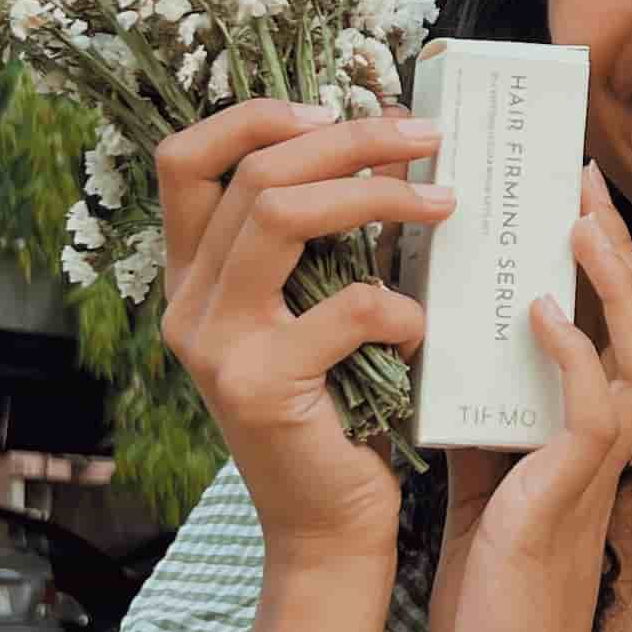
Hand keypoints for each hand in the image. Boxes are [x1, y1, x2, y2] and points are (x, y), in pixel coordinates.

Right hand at [156, 98, 456, 567]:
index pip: (186, 157)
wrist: (331, 525)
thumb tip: (390, 142)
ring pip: (283, 217)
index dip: (256, 115)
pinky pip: (346, 307)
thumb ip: (325, 241)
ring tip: (446, 203)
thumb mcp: (317, 309)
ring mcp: (215, 346)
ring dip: (378, 197)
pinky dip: (401, 305)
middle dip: (352, 141)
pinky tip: (424, 328)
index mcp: (195, 274)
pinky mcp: (260, 388)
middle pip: (255, 174)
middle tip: (428, 139)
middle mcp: (188, 304)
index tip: (335, 107)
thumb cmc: (341, 405)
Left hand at [428, 162, 631, 631]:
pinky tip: (536, 311)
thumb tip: (457, 347)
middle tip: (580, 181)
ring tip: (576, 223)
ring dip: (609, 286)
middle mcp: (607, 450)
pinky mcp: (570, 500)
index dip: (597, 268)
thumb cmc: (493, 604)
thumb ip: (486, 418)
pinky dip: (571, 354)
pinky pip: (591, 411)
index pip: (608, 334)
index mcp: (584, 442)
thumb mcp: (486, 487)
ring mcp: (597, 474)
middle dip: (612, 252)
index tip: (567, 201)